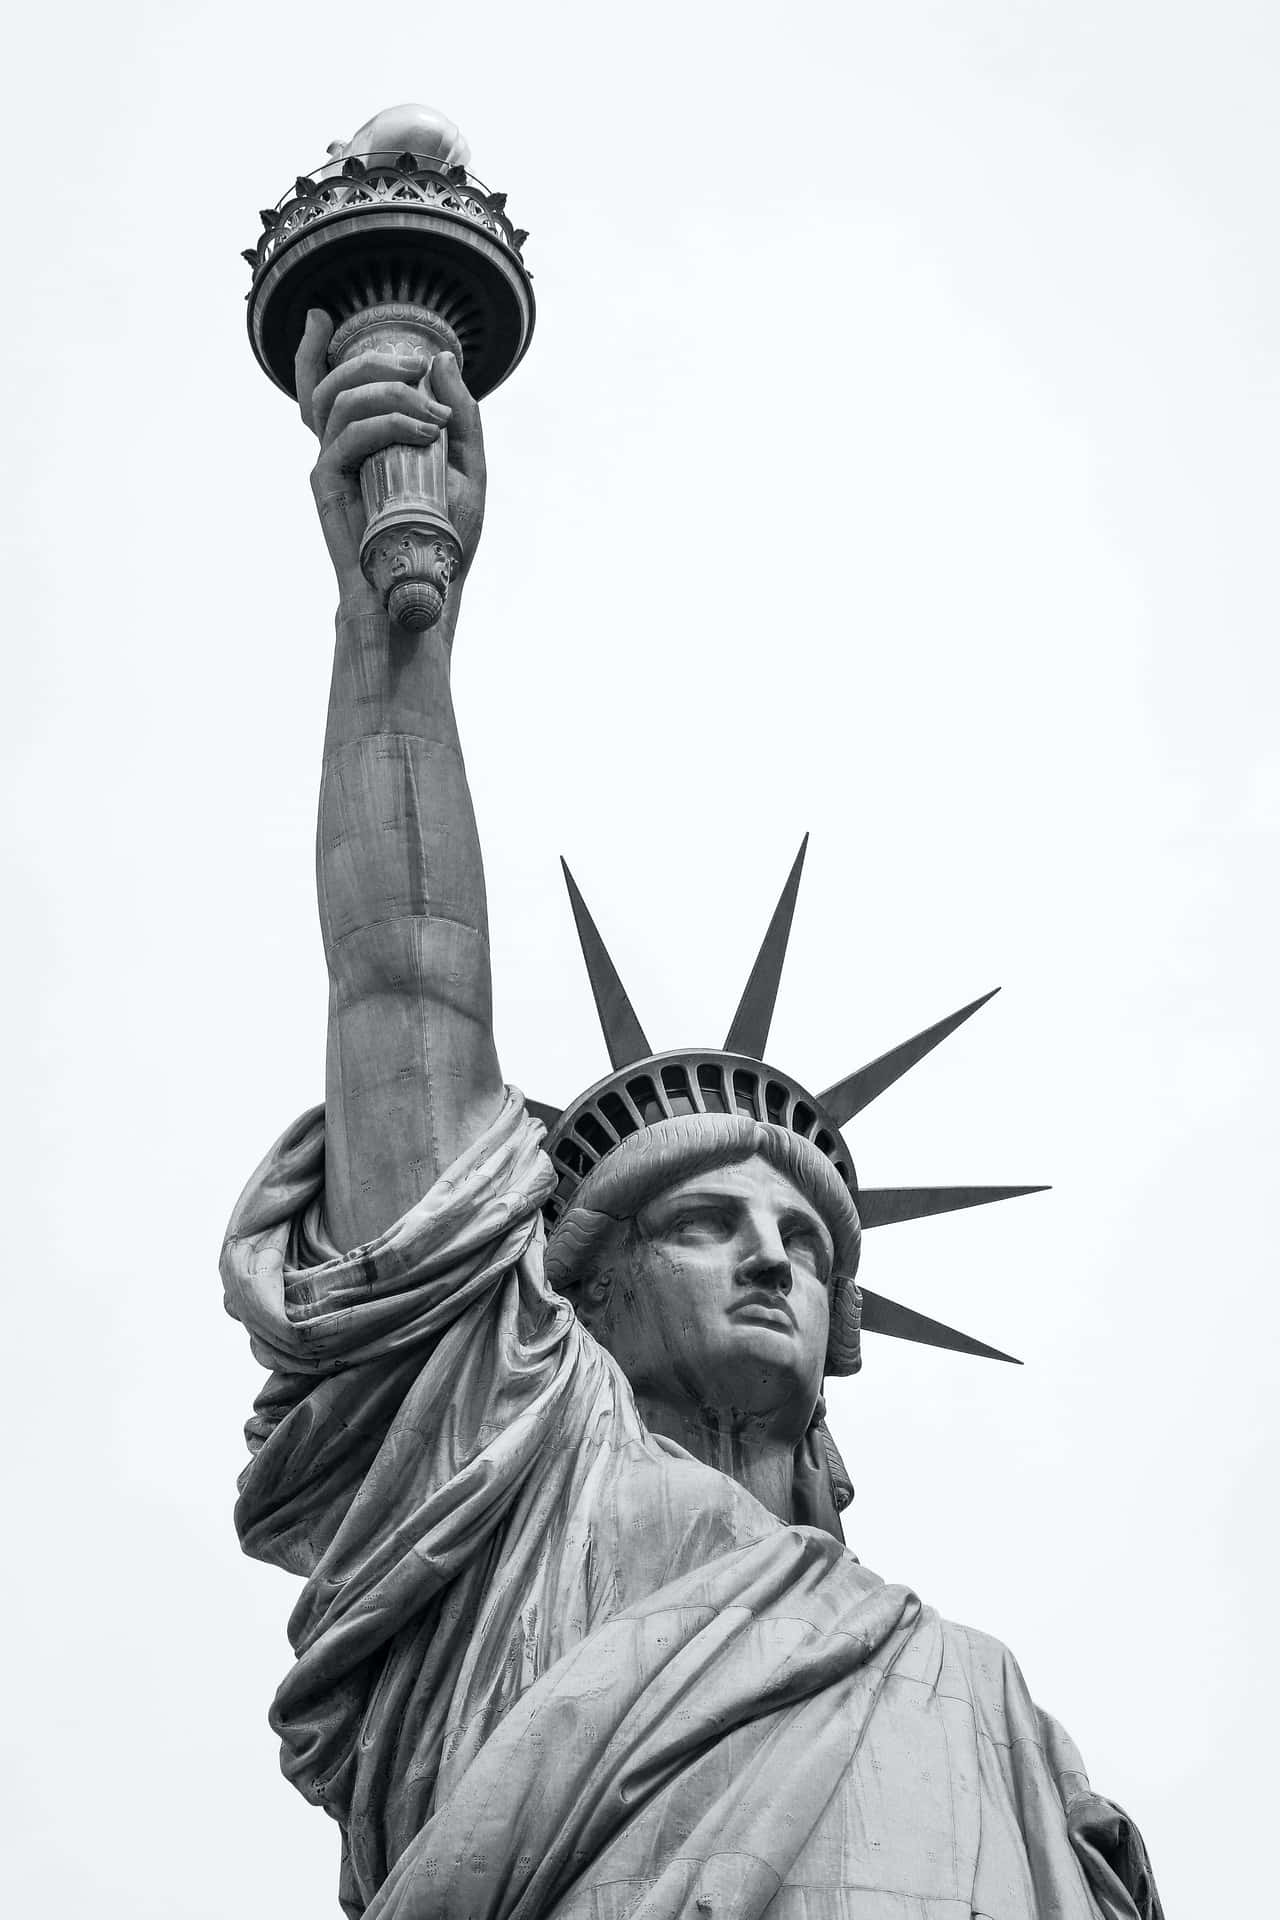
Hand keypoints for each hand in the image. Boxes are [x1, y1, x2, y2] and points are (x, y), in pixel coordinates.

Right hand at [294, 309, 486, 600]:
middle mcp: (341, 450)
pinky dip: (385, 423)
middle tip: (416, 366)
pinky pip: (345, 436)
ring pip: (338, 400)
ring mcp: (331, 465)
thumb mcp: (465, 467)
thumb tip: (442, 360)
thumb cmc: (442, 536)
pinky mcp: (327, 485)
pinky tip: (420, 431)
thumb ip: (460, 415)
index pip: (324, 389)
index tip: (321, 317)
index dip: (310, 350)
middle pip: (333, 382)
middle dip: (374, 361)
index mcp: (363, 443)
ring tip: (432, 415)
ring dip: (388, 393)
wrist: (424, 588)